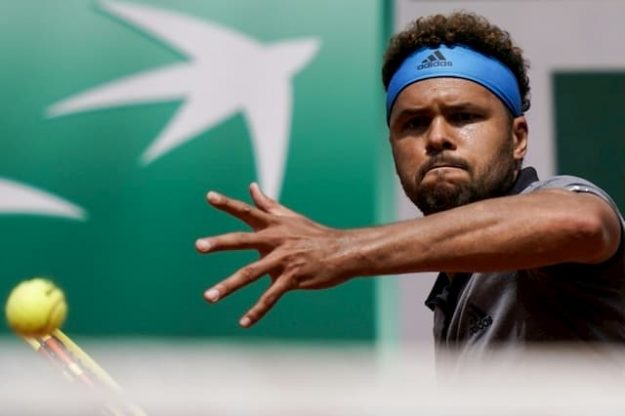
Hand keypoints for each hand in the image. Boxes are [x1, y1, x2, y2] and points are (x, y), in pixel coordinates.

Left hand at [196, 183, 351, 327]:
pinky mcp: (292, 278)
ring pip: (251, 273)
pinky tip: (243, 322)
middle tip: (199, 246)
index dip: (227, 204)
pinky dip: (257, 311)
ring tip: (208, 297)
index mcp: (273, 224)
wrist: (342, 251)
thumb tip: (252, 186)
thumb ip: (267, 204)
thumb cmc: (313, 234)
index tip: (208, 196)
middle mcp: (275, 240)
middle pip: (243, 240)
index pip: (247, 211)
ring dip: (228, 285)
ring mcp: (283, 260)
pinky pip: (270, 297)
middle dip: (220, 243)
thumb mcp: (289, 216)